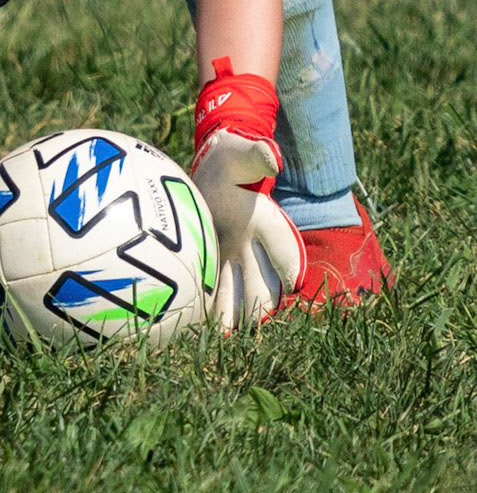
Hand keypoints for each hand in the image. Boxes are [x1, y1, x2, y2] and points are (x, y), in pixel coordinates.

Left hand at [191, 127, 305, 327]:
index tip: (291, 283)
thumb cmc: (233, 160)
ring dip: (237, 316)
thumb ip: (256, 155)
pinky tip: (201, 326)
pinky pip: (218, 290)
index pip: (282, 247)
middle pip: (263, 284)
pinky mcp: (217, 262)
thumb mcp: (242, 153)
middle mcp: (254, 246)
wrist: (219, 170)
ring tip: (224, 338)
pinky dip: (214, 309)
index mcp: (265, 221)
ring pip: (242, 295)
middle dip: (260, 304)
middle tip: (251, 324)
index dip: (288, 265)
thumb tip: (271, 158)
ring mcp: (237, 258)